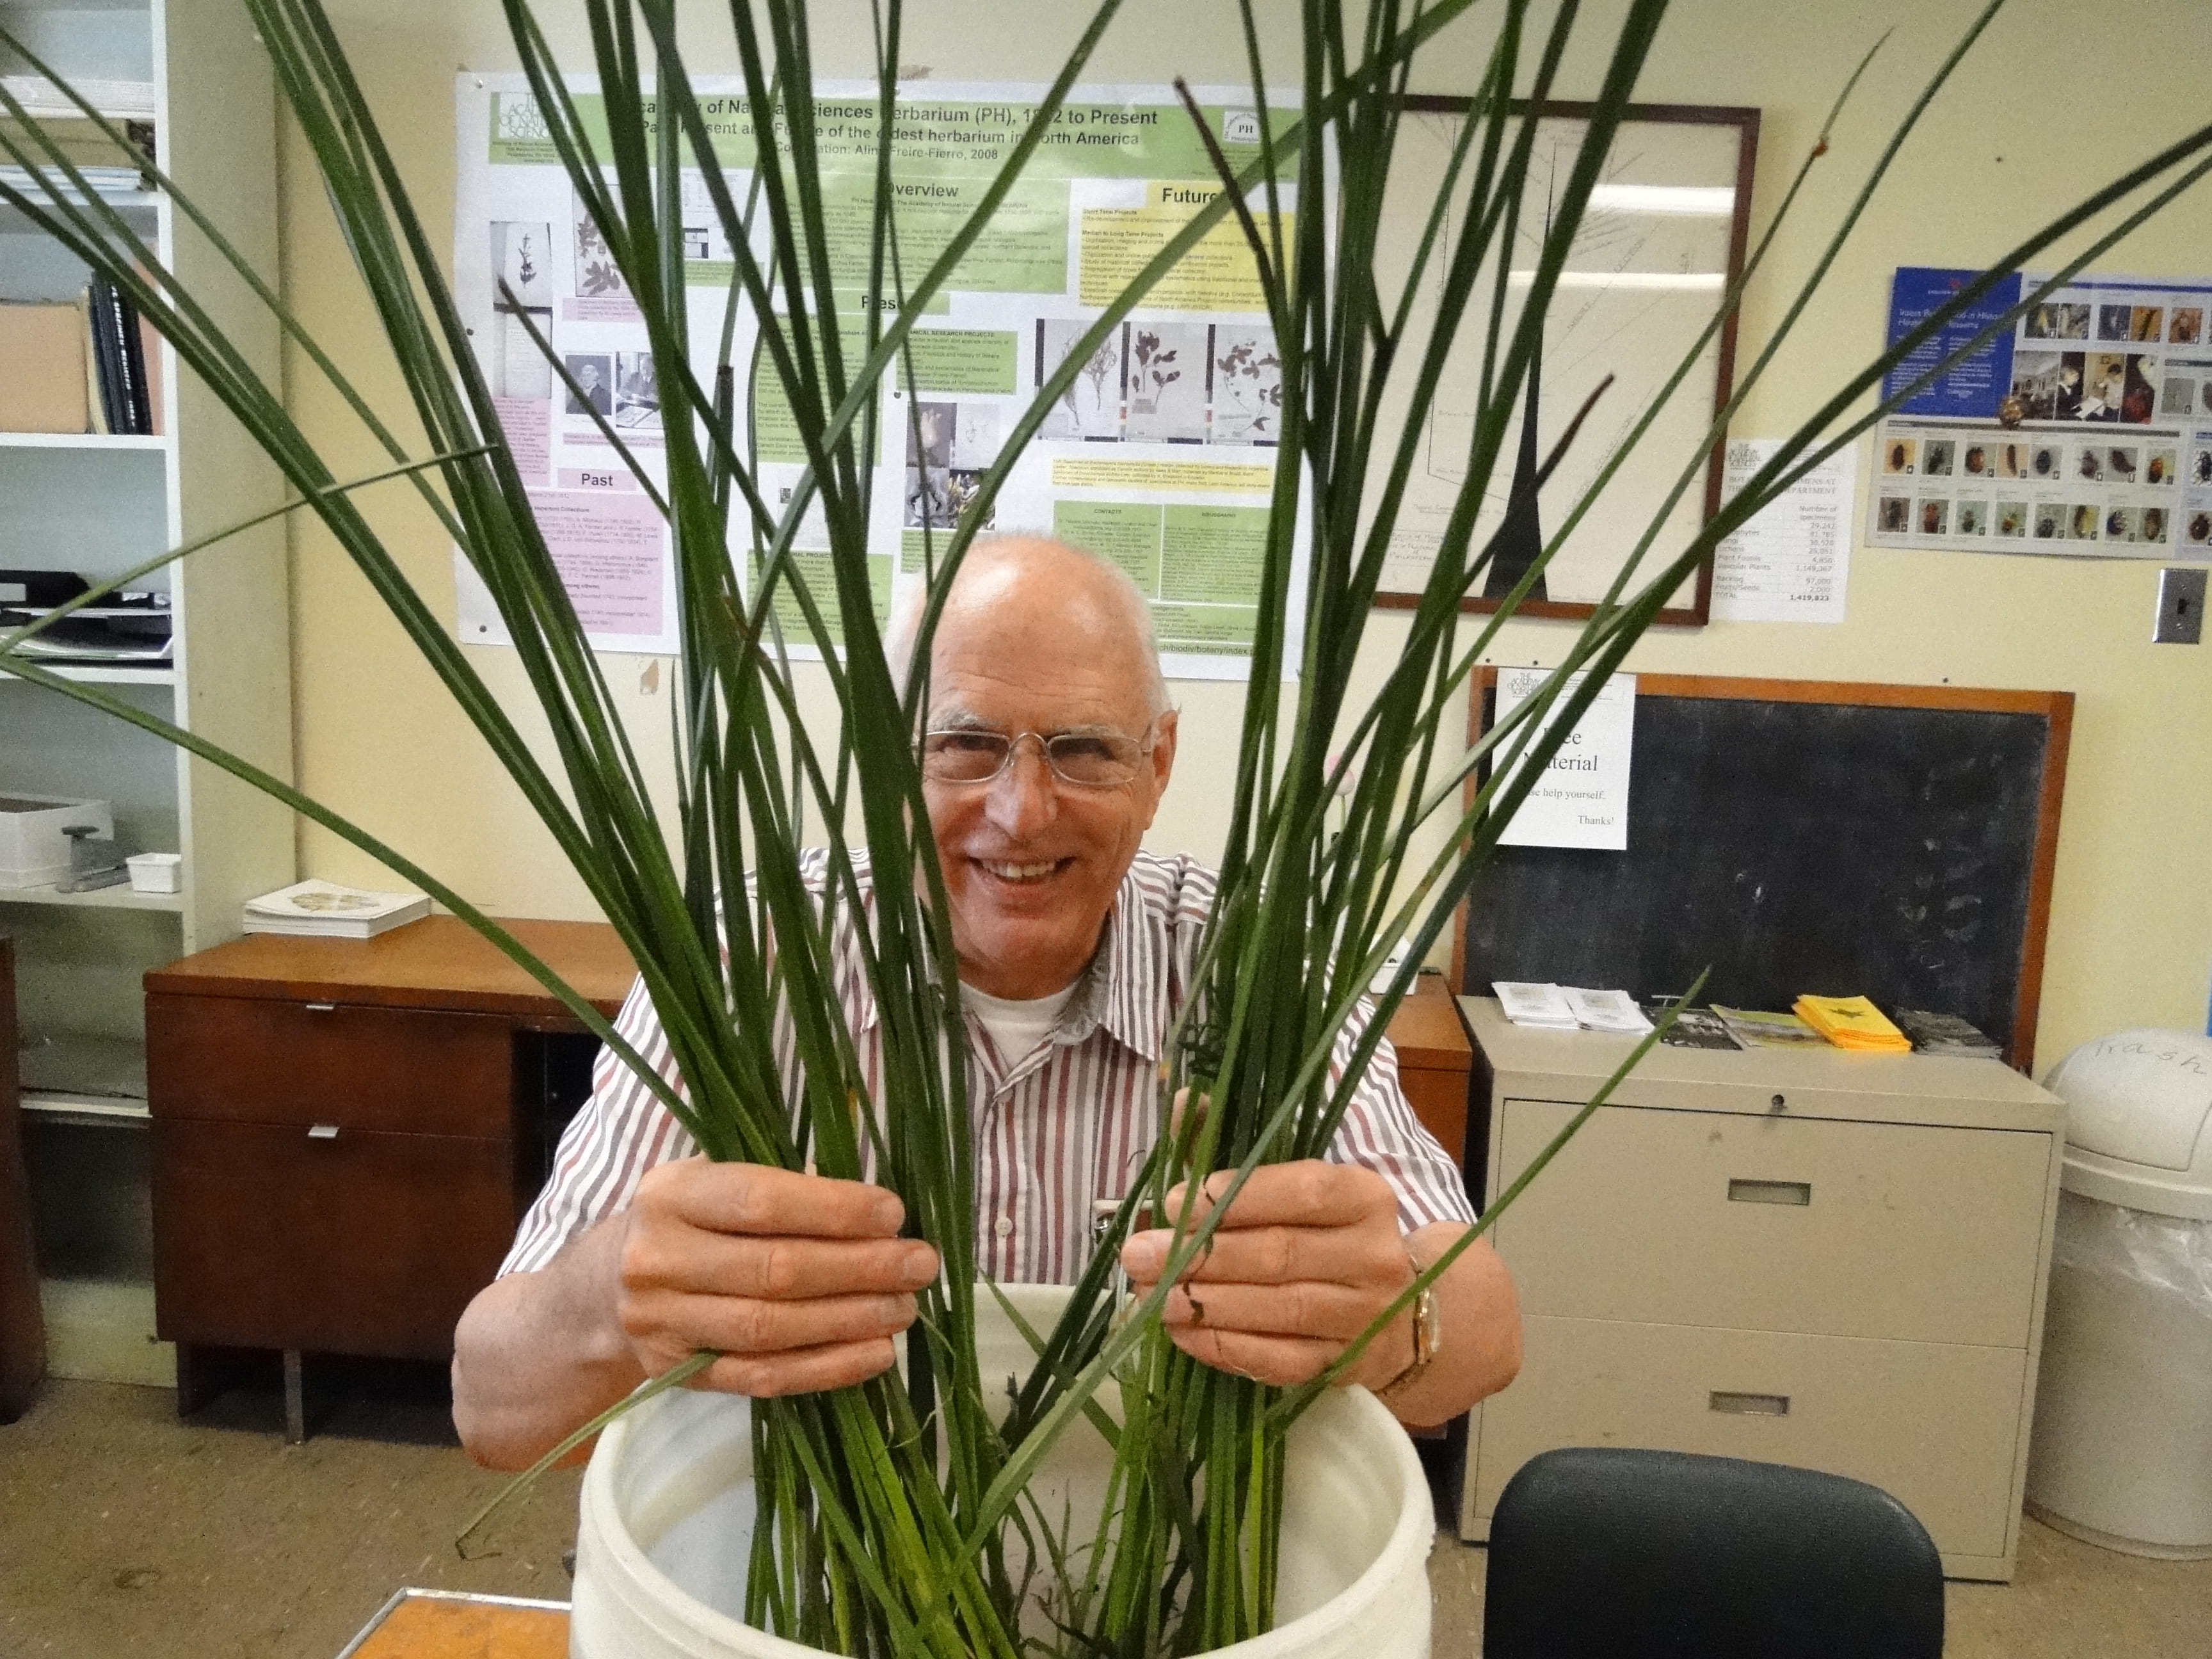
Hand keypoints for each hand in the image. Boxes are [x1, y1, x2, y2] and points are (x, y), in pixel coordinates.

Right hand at [616, 1159, 940, 1396]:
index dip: (833, 1209)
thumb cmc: (684, 1223)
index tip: (893, 1213)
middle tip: (919, 1264)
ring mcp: (665, 1323)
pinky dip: (828, 1368)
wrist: (601, 1293)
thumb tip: (874, 1212)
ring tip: (906, 1308)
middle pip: (774, 1270)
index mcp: (672, 1194)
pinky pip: (763, 1377)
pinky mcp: (681, 1374)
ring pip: (771, 1328)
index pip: (761, 1201)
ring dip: (851, 1319)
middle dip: (860, 1268)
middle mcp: (659, 1258)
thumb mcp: (710, 1182)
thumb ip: (779, 1188)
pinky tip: (877, 1353)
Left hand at [1119, 1160, 1415, 1390]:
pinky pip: (1279, 1361)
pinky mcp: (1344, 1365)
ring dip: (1204, 1305)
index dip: (1235, 1198)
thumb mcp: (1290, 1182)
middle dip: (1201, 1256)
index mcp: (1364, 1197)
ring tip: (1149, 1297)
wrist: (1390, 1309)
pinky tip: (1183, 1333)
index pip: (1303, 1192)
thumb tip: (1186, 1100)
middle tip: (1139, 1255)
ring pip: (1279, 1311)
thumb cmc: (1321, 1232)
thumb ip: (1234, 1143)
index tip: (1173, 1203)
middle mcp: (1374, 1255)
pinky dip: (1225, 1347)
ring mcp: (1364, 1317)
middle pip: (1281, 1255)